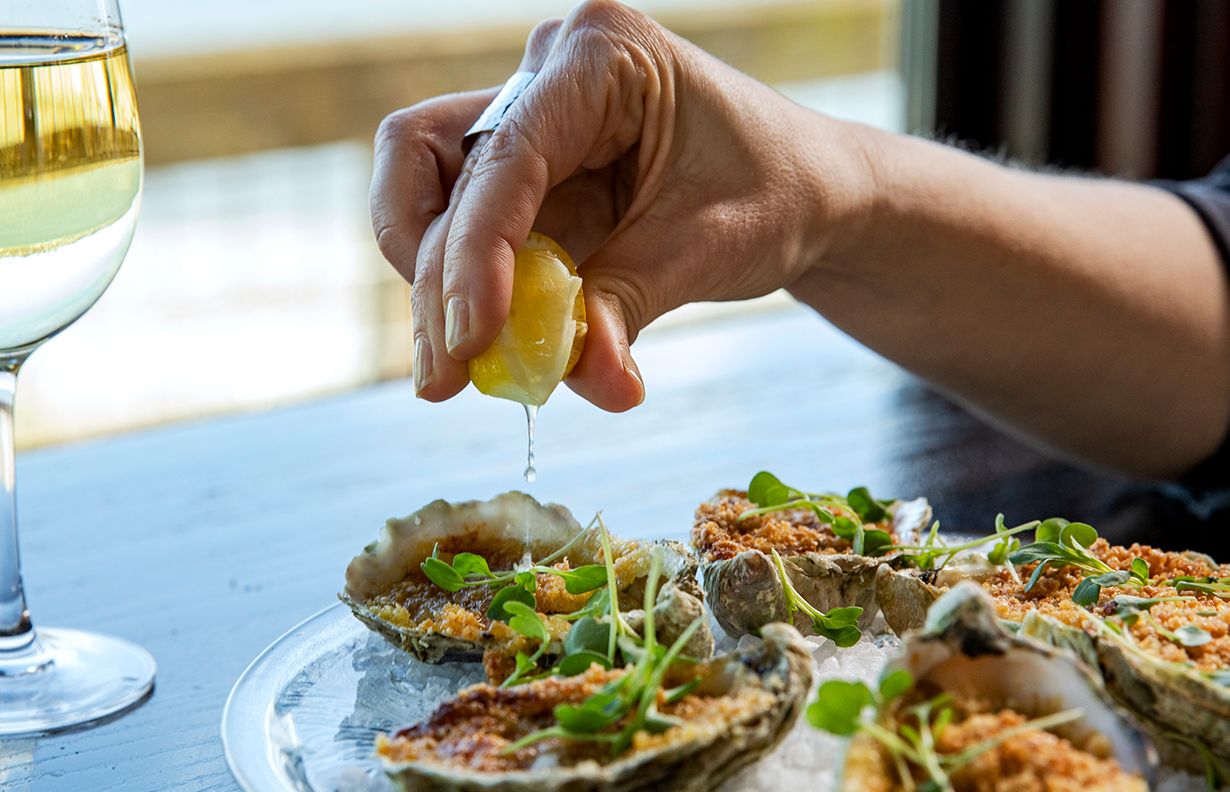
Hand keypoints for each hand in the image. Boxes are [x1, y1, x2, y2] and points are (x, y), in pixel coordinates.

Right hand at [370, 0, 874, 409]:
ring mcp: (523, 120)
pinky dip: (463, 289)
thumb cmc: (777, 191)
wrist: (806, 191)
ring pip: (423, 193)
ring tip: (458, 368)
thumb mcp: (711, 249)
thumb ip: (631, 307)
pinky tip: (491, 346)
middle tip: (449, 375)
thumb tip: (589, 381)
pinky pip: (459, 227)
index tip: (472, 338)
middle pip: (432, 167)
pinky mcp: (518, 174)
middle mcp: (544, 73)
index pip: (504, 154)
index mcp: (602, 56)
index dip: (474, 251)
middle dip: (435, 279)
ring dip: (430, 282)